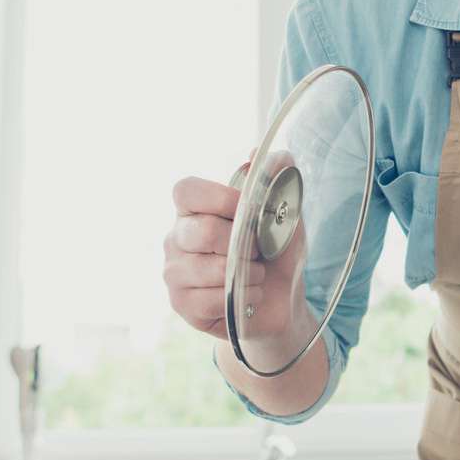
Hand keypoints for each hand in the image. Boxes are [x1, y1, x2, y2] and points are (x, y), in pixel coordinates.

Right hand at [163, 168, 309, 356]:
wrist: (282, 301)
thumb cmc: (276, 255)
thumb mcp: (285, 215)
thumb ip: (276, 181)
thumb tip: (266, 155)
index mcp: (194, 210)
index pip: (186, 190)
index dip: (219, 197)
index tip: (249, 210)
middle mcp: (176, 238)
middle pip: (202, 231)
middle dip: (243, 243)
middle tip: (259, 250)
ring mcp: (174, 272)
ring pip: (209, 269)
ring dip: (247, 273)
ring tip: (256, 274)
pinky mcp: (181, 304)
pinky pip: (211, 300)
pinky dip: (241, 298)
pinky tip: (247, 297)